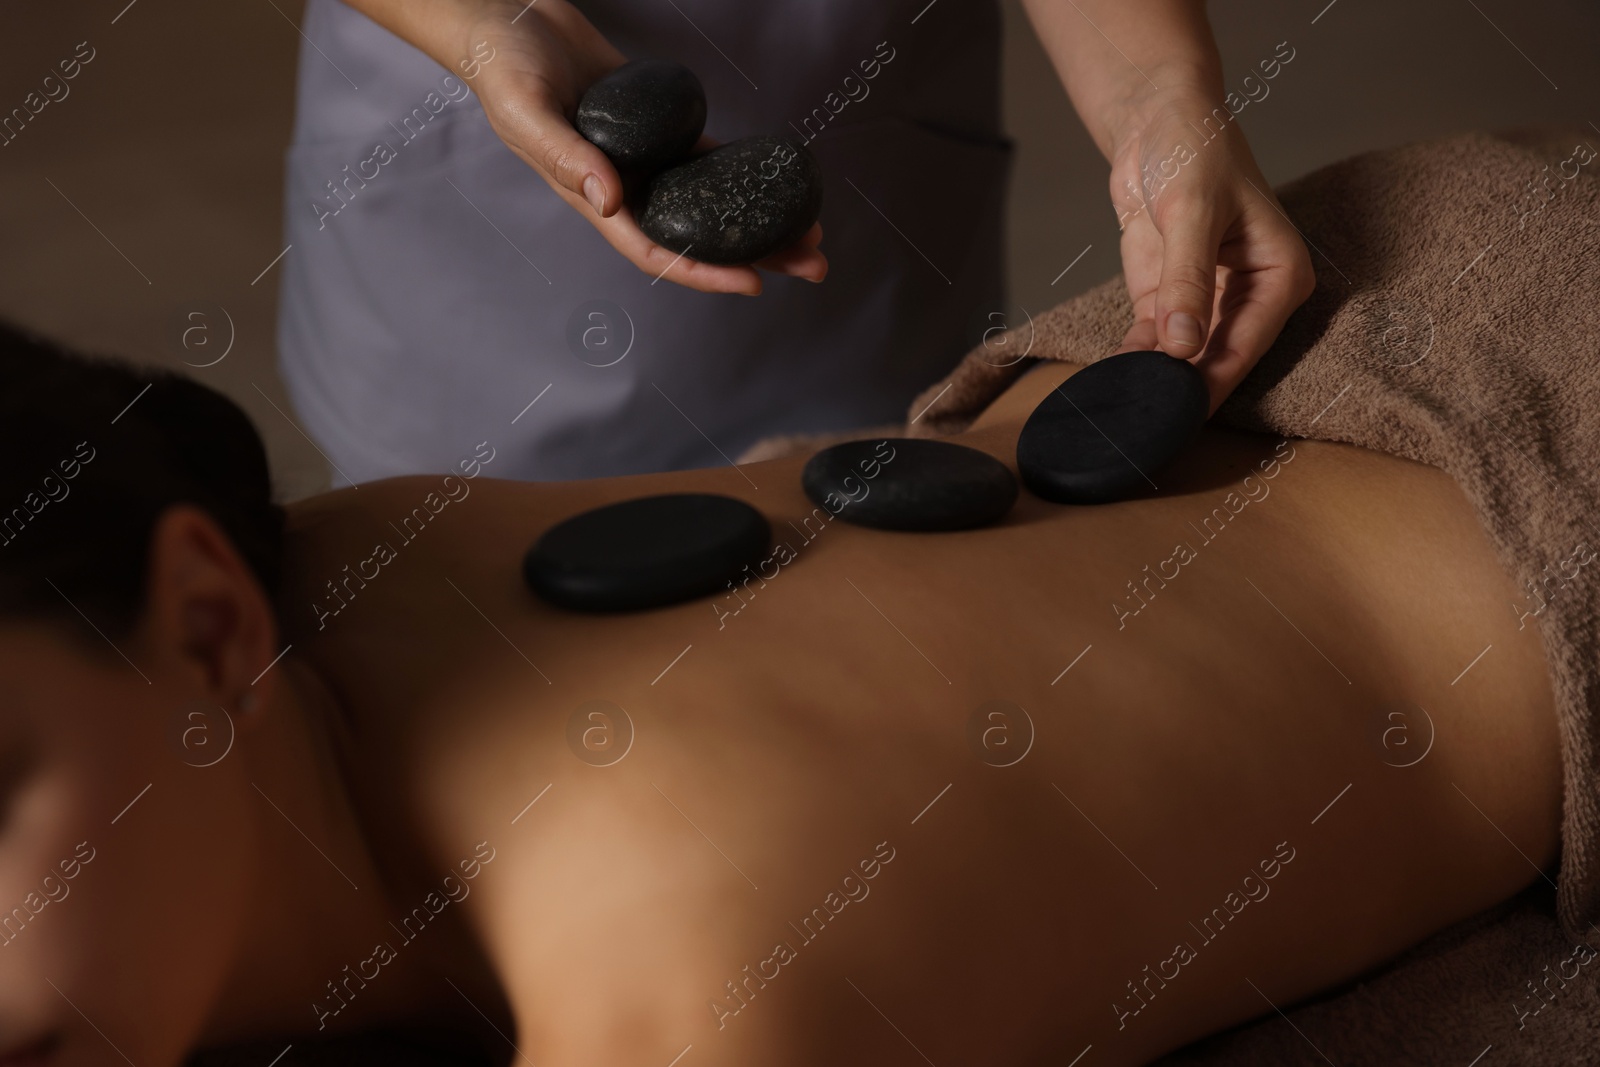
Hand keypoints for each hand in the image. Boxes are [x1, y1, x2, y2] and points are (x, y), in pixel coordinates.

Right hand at [459, 0, 826, 293]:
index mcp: (595, 197)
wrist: (508, 22)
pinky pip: (708, 157)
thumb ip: (565, 157)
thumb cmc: (505, 69)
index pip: (657, 250)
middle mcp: (627, 187)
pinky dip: (744, 172)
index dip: (704, 272)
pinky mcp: (659, 127)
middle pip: (700, 236)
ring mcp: (646, 159)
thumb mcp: (527, 111)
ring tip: (812, 230)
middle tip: (813, 263)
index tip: (753, 283)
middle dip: (758, 254)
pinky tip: (780, 181)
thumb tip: (611, 199)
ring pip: (713, 202)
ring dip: (761, 220)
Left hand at [1106, 88, 1313, 411]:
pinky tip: (1110, 383)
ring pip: (1182, 359)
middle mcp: (1250, 298)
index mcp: (1280, 277)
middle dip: (1180, 390)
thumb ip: (1188, 281)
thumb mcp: (1192, 213)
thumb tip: (1183, 346)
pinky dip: (1132, 361)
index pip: (1245, 346)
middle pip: (1215, 361)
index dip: (1209, 382)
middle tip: (1143, 427)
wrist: (1157, 120)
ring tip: (1122, 413)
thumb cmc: (1194, 151)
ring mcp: (1208, 303)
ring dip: (1152, 381)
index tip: (1177, 417)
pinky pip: (1152, 343)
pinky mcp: (1168, 301)